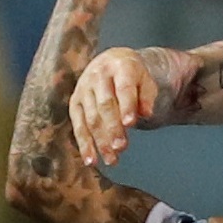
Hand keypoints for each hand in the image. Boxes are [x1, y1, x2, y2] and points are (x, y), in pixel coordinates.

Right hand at [70, 48, 158, 165]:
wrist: (112, 62)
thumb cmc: (134, 77)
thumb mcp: (147, 81)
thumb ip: (148, 97)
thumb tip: (146, 114)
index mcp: (119, 67)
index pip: (123, 88)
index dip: (126, 106)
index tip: (131, 124)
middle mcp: (97, 76)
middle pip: (105, 105)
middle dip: (113, 128)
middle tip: (122, 147)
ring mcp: (83, 89)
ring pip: (91, 118)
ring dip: (100, 141)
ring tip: (112, 159)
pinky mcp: (75, 102)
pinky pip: (78, 125)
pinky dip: (84, 144)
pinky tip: (91, 160)